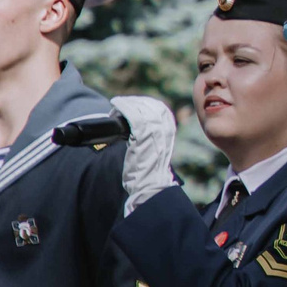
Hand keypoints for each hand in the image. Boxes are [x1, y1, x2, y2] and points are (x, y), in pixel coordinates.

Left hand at [108, 95, 177, 213]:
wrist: (151, 185)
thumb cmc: (150, 171)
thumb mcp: (158, 149)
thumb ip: (153, 138)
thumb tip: (138, 129)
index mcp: (170, 129)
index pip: (158, 107)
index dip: (144, 103)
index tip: (131, 104)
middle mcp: (165, 127)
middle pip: (149, 104)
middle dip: (133, 102)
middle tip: (120, 106)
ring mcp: (154, 130)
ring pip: (139, 107)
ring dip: (125, 104)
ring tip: (115, 106)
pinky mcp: (142, 134)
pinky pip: (131, 114)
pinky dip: (122, 107)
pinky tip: (115, 105)